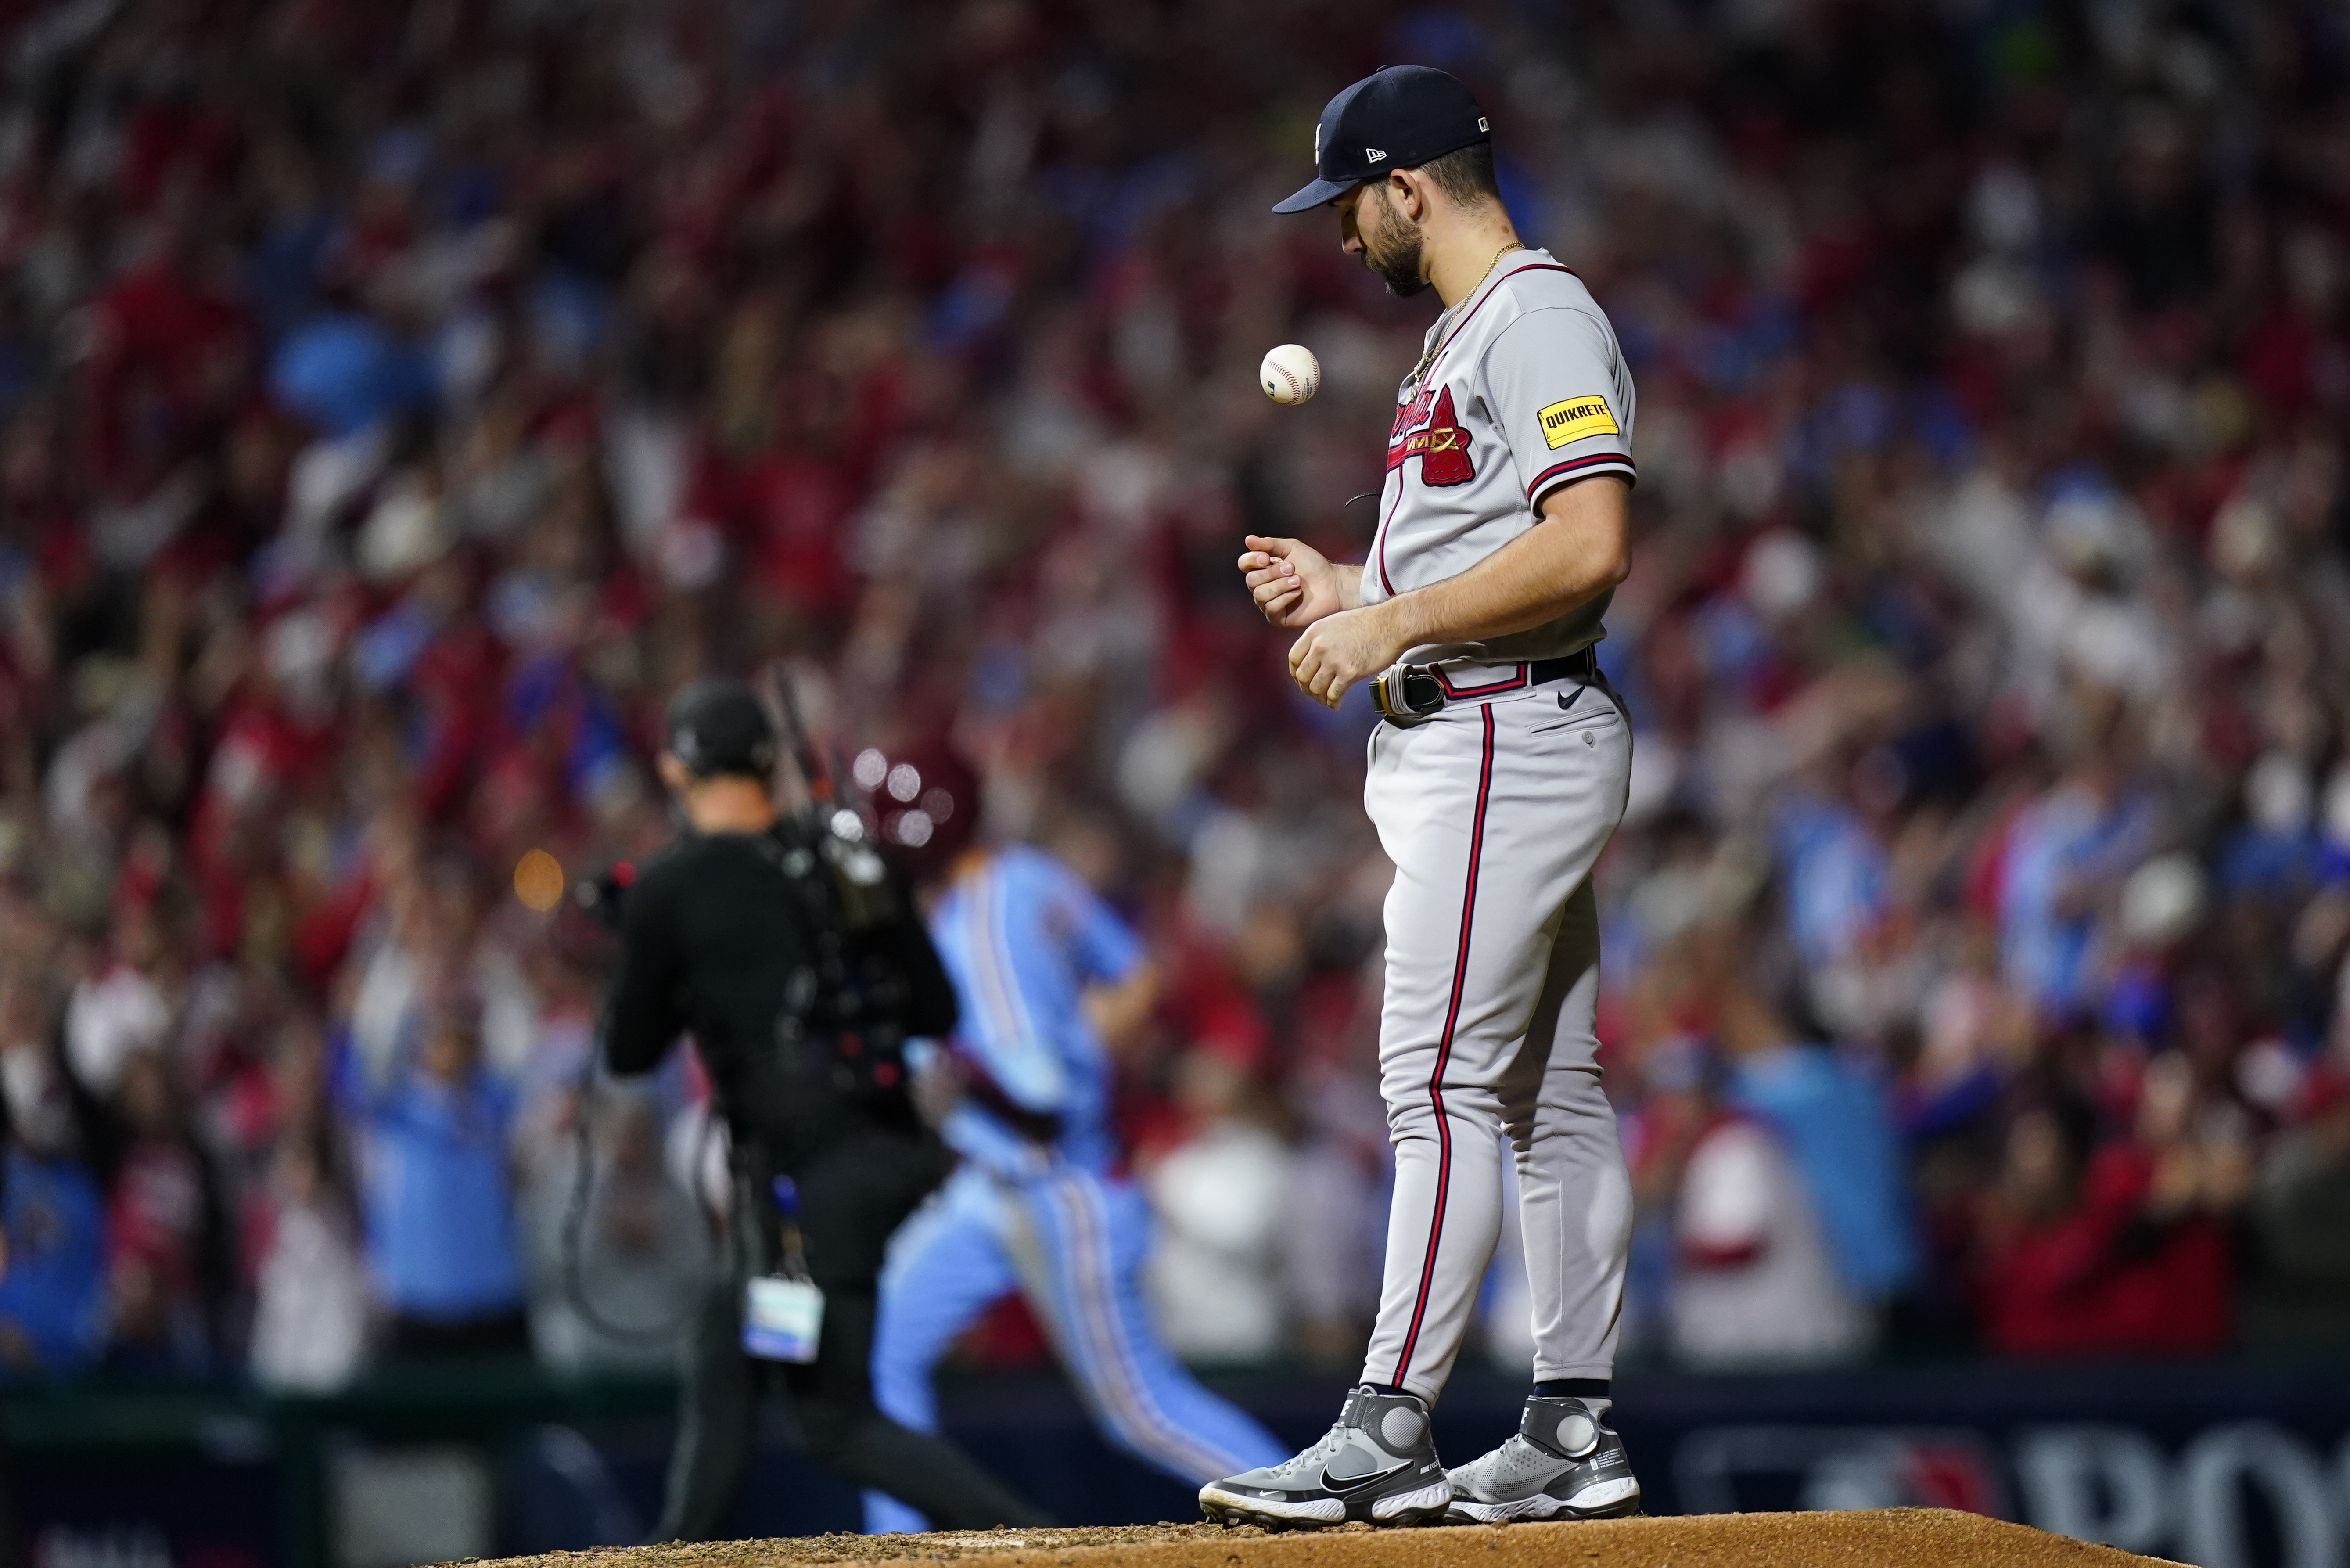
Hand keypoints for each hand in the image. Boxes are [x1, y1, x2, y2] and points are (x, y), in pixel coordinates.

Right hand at [1239, 535, 1343, 628]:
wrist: (1332, 584)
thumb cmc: (1313, 565)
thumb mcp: (1291, 548)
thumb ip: (1269, 544)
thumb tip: (1247, 540)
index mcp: (1263, 569)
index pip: (1244, 564)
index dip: (1252, 560)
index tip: (1267, 557)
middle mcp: (1262, 586)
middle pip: (1251, 580)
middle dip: (1272, 573)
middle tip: (1292, 569)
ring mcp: (1268, 603)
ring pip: (1259, 594)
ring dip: (1280, 585)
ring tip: (1298, 581)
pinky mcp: (1277, 618)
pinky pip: (1270, 608)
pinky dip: (1285, 597)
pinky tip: (1298, 593)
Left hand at [1289, 603, 1405, 707]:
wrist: (1390, 624)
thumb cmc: (1368, 622)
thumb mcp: (1335, 623)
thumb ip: (1321, 639)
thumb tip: (1314, 657)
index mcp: (1315, 632)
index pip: (1293, 658)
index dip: (1295, 672)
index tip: (1301, 678)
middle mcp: (1320, 647)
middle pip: (1302, 676)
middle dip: (1306, 688)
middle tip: (1314, 692)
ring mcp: (1334, 660)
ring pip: (1316, 688)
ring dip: (1319, 698)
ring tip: (1326, 699)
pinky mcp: (1349, 673)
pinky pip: (1333, 694)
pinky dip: (1332, 703)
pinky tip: (1336, 704)